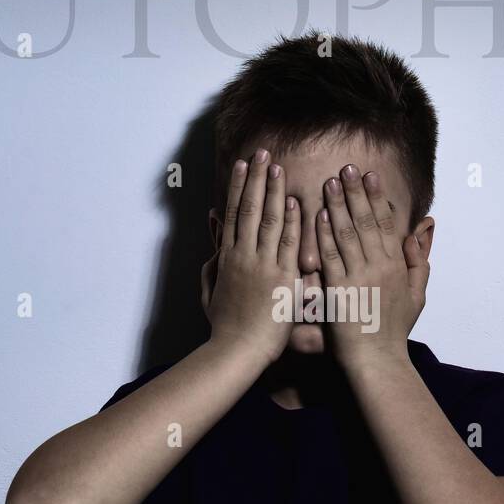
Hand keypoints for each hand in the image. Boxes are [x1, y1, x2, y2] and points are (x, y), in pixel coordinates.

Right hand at [202, 151, 299, 367]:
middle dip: (255, 178)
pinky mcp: (280, 279)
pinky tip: (293, 200)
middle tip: (261, 153)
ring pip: (266, 220)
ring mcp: (262, 266)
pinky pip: (286, 244)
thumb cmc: (225, 328)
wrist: (237, 350)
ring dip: (272, 190)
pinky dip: (289, 221)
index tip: (241, 166)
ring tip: (276, 165)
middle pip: (247, 208)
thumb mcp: (210, 294)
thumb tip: (214, 248)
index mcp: (227, 258)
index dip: (237, 187)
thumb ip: (212, 268)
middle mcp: (242, 256)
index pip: (232, 214)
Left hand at [315, 164, 428, 370]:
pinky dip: (325, 235)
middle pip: (366, 222)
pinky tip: (319, 215)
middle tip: (345, 168)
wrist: (377, 360)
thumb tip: (423, 228)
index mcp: (397, 265)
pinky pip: (331, 257)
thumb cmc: (394, 330)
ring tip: (329, 182)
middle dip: (355, 193)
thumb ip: (420, 260)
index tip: (369, 176)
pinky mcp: (340, 291)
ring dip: (338, 205)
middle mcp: (379, 267)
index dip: (376, 198)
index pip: (386, 224)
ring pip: (348, 234)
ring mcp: (359, 277)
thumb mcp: (417, 294)